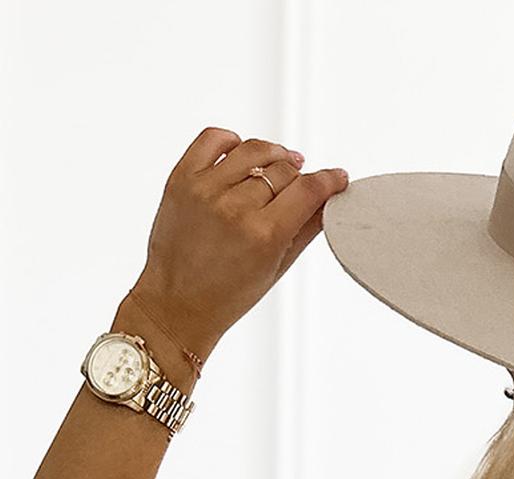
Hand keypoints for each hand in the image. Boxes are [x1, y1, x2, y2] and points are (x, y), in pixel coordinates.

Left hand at [123, 127, 350, 362]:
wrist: (177, 304)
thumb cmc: (226, 296)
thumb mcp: (277, 269)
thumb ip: (306, 230)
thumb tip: (327, 201)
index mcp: (263, 235)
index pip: (308, 190)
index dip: (328, 180)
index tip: (336, 177)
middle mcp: (234, 208)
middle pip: (283, 169)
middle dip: (298, 175)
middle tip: (299, 185)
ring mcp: (205, 189)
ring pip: (253, 150)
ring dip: (272, 155)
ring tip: (277, 164)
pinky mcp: (182, 178)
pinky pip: (213, 139)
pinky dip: (232, 141)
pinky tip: (241, 154)